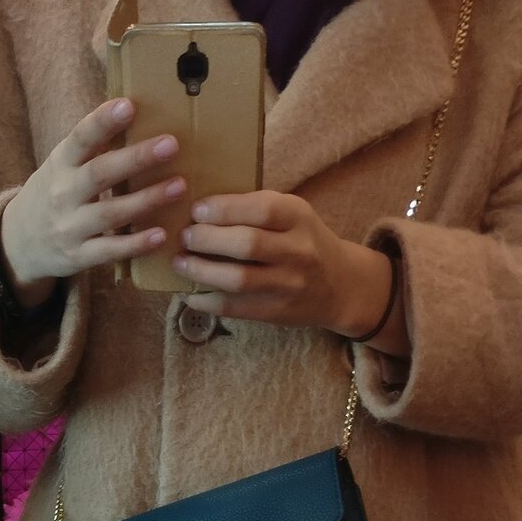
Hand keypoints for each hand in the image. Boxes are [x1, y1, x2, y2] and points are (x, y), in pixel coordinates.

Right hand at [0, 99, 185, 307]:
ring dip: (146, 200)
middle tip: (171, 144)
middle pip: (99, 174)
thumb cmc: (54, 194)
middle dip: (136, 158)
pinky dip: (135, 244)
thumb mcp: (62, 167)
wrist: (19, 242)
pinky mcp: (77, 256)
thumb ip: (91, 147)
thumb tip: (134, 110)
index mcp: (60, 164)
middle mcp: (62, 194)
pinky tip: (161, 235)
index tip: (128, 105)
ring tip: (179, 186)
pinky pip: (109, 250)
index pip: (80, 138)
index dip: (102, 122)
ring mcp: (69, 227)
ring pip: (110, 213)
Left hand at [173, 191, 408, 355]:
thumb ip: (256, 209)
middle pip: (246, 243)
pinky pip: (234, 308)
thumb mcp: (293, 215)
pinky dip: (205, 301)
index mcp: (300, 218)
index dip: (223, 208)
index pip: (261, 208)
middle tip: (184, 236)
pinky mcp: (276, 312)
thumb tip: (200, 208)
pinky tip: (189, 293)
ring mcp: (288, 285)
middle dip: (206, 239)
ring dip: (201, 271)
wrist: (341, 286)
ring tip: (180, 262)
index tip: (197, 210)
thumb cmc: (304, 241)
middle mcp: (298, 251)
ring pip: (238, 279)